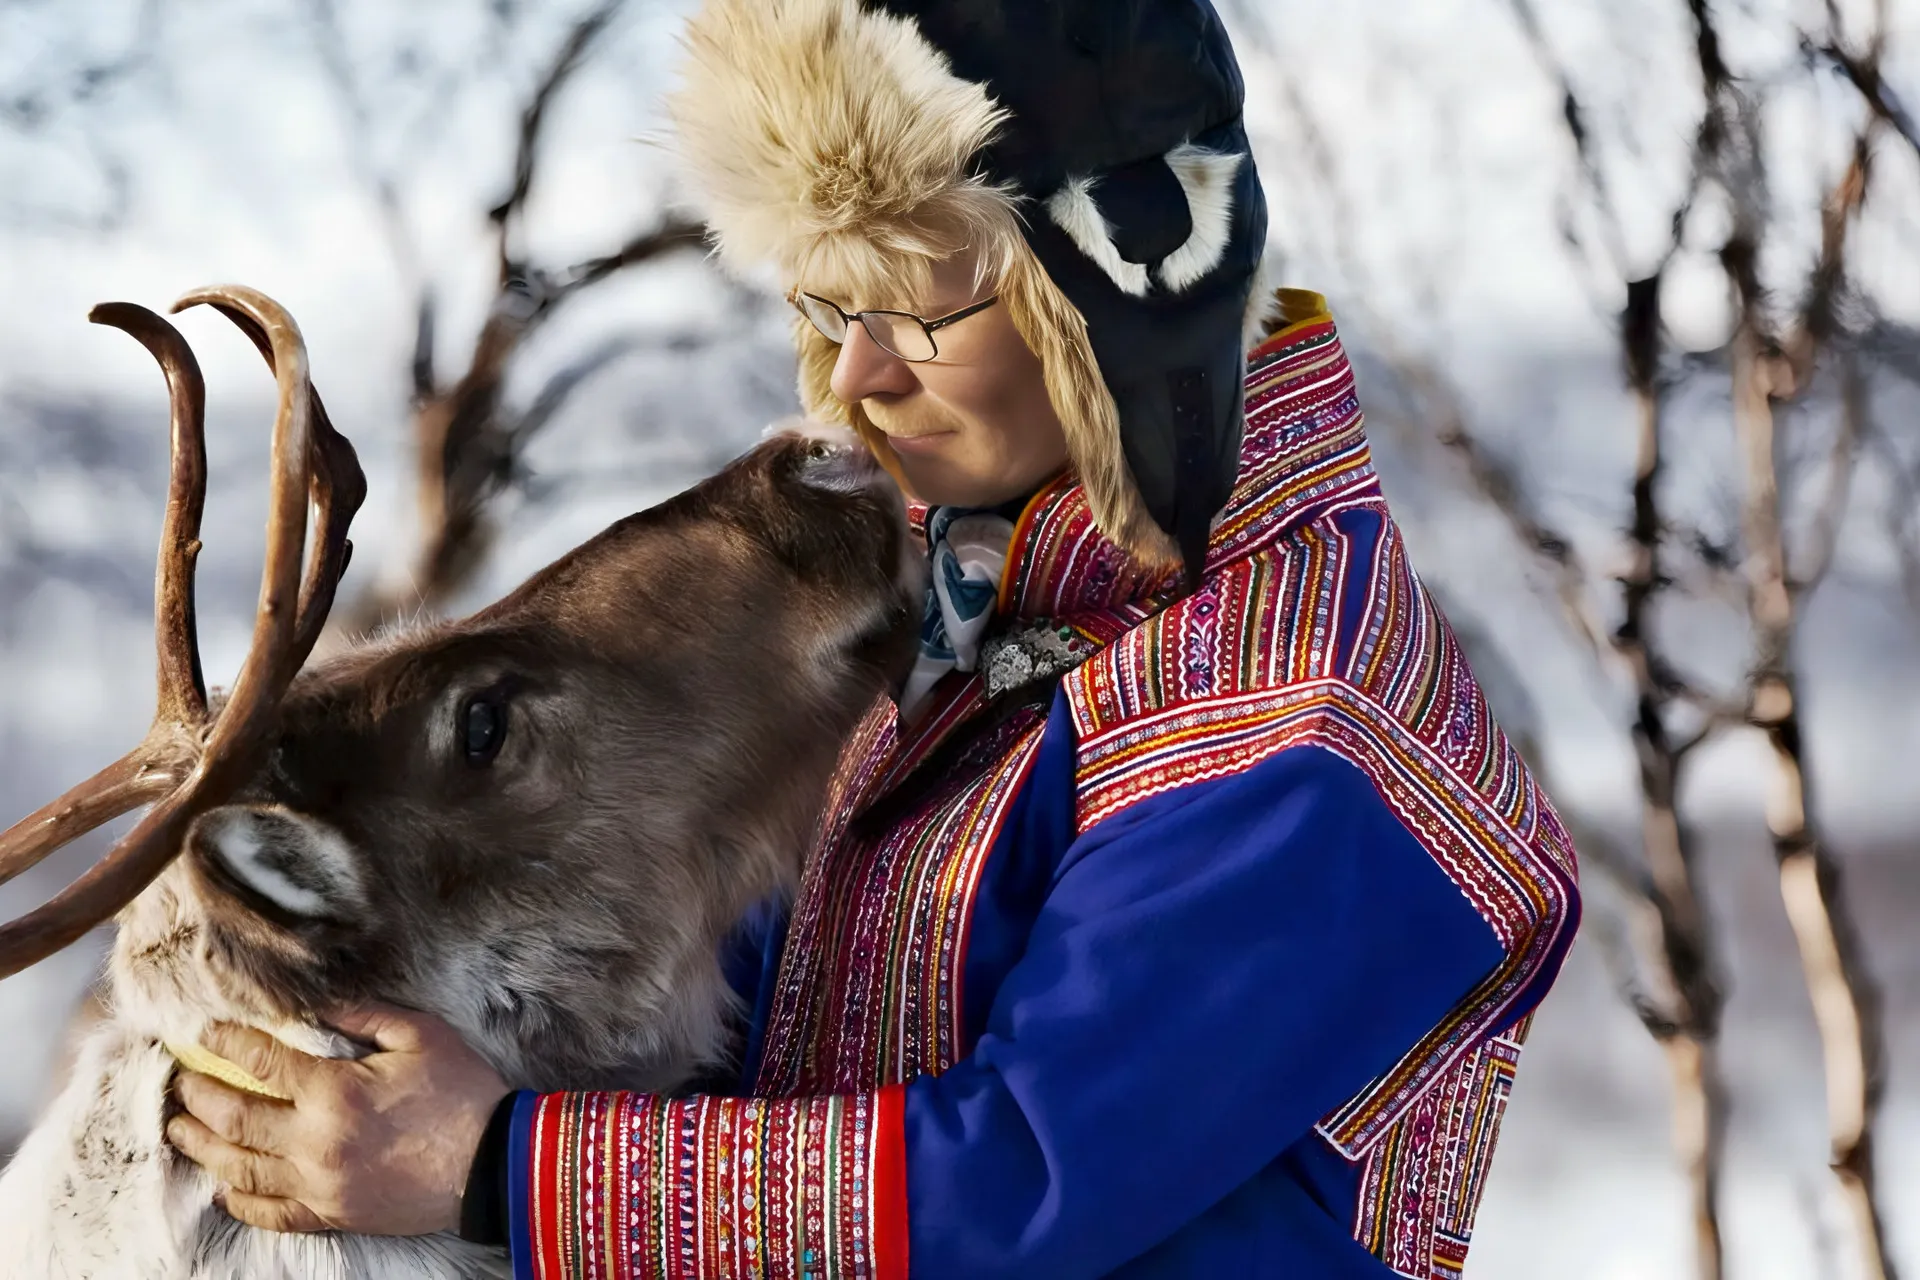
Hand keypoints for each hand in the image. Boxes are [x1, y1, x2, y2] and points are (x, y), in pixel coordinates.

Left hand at [165, 1004, 508, 1235]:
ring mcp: (319, 1184)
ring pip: (240, 1168)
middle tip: (180, 1082)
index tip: (205, 1032)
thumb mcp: (421, 1035)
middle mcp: (314, 1141)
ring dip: (202, 1147)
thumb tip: (315, 1004)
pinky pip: (272, 1213)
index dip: (226, 1042)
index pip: (260, 1061)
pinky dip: (241, 1200)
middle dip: (199, 1096)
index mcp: (334, 1091)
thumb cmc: (462, 1092)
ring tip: (180, 1129)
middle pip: (234, 1118)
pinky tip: (224, 1186)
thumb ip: (365, 1015)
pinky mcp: (333, 1214)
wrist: (494, 1162)